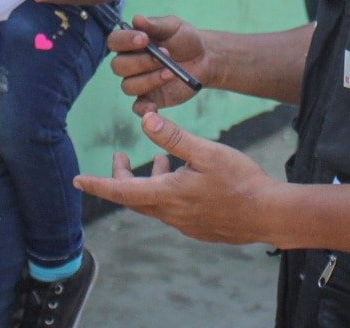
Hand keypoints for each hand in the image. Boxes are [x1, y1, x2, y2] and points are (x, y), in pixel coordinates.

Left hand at [74, 112, 279, 244]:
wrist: (271, 215)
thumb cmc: (240, 181)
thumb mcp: (206, 152)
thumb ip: (174, 138)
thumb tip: (144, 120)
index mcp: (168, 196)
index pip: (122, 191)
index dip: (98, 184)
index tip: (78, 180)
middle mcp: (172, 214)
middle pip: (134, 198)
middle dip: (121, 178)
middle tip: (118, 158)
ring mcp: (186, 224)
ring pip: (155, 203)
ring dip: (148, 182)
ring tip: (158, 160)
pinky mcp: (200, 228)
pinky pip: (173, 210)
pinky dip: (167, 191)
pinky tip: (183, 176)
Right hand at [110, 14, 209, 113]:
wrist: (204, 59)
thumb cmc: (185, 39)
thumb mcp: (174, 27)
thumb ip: (156, 25)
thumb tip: (137, 19)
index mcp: (130, 42)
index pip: (114, 41)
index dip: (125, 40)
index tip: (144, 38)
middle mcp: (129, 63)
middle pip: (118, 66)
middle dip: (140, 61)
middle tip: (165, 54)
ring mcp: (138, 82)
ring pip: (128, 86)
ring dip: (149, 79)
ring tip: (171, 72)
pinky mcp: (149, 98)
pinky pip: (138, 107)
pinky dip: (143, 108)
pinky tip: (154, 106)